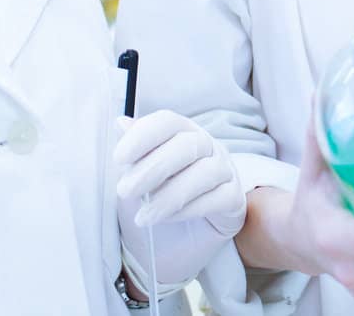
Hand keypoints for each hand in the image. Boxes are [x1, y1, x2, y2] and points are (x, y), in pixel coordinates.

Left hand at [115, 111, 244, 237]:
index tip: (119, 158)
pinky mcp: (234, 197)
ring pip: (205, 172)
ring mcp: (224, 169)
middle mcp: (207, 145)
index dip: (143, 136)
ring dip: (170, 195)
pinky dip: (191, 209)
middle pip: (186, 145)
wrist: (189, 231)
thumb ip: (135, 150)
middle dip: (153, 168)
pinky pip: (219, 198)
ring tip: (144, 216)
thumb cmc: (163, 191)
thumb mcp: (143, 172)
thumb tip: (120, 123)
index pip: (167, 122)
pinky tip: (168, 219)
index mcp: (182, 131)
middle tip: (125, 191)